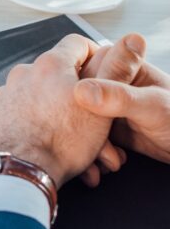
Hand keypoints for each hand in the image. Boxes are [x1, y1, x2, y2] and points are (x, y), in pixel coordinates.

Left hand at [0, 34, 114, 186]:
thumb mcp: (101, 107)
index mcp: (50, 66)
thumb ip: (111, 73)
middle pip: (56, 75)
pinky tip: (47, 142)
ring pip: (38, 99)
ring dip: (55, 115)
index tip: (101, 69)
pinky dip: (34, 125)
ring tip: (71, 141)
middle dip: (75, 96)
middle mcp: (23, 74)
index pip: (76, 43)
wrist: (21, 170)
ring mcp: (5, 94)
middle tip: (89, 119)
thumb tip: (121, 49)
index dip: (94, 54)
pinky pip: (20, 114)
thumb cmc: (61, 142)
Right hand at [76, 33, 169, 165]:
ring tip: (106, 159)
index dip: (75, 91)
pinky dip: (90, 154)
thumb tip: (81, 91)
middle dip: (83, 124)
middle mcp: (110, 83)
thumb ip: (118, 96)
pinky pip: (87, 138)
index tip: (80, 113)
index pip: (83, 69)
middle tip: (96, 143)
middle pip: (76, 98)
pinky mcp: (106, 129)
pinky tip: (101, 164)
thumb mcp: (153, 106)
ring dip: (86, 144)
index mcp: (121, 64)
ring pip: (79, 121)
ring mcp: (106, 107)